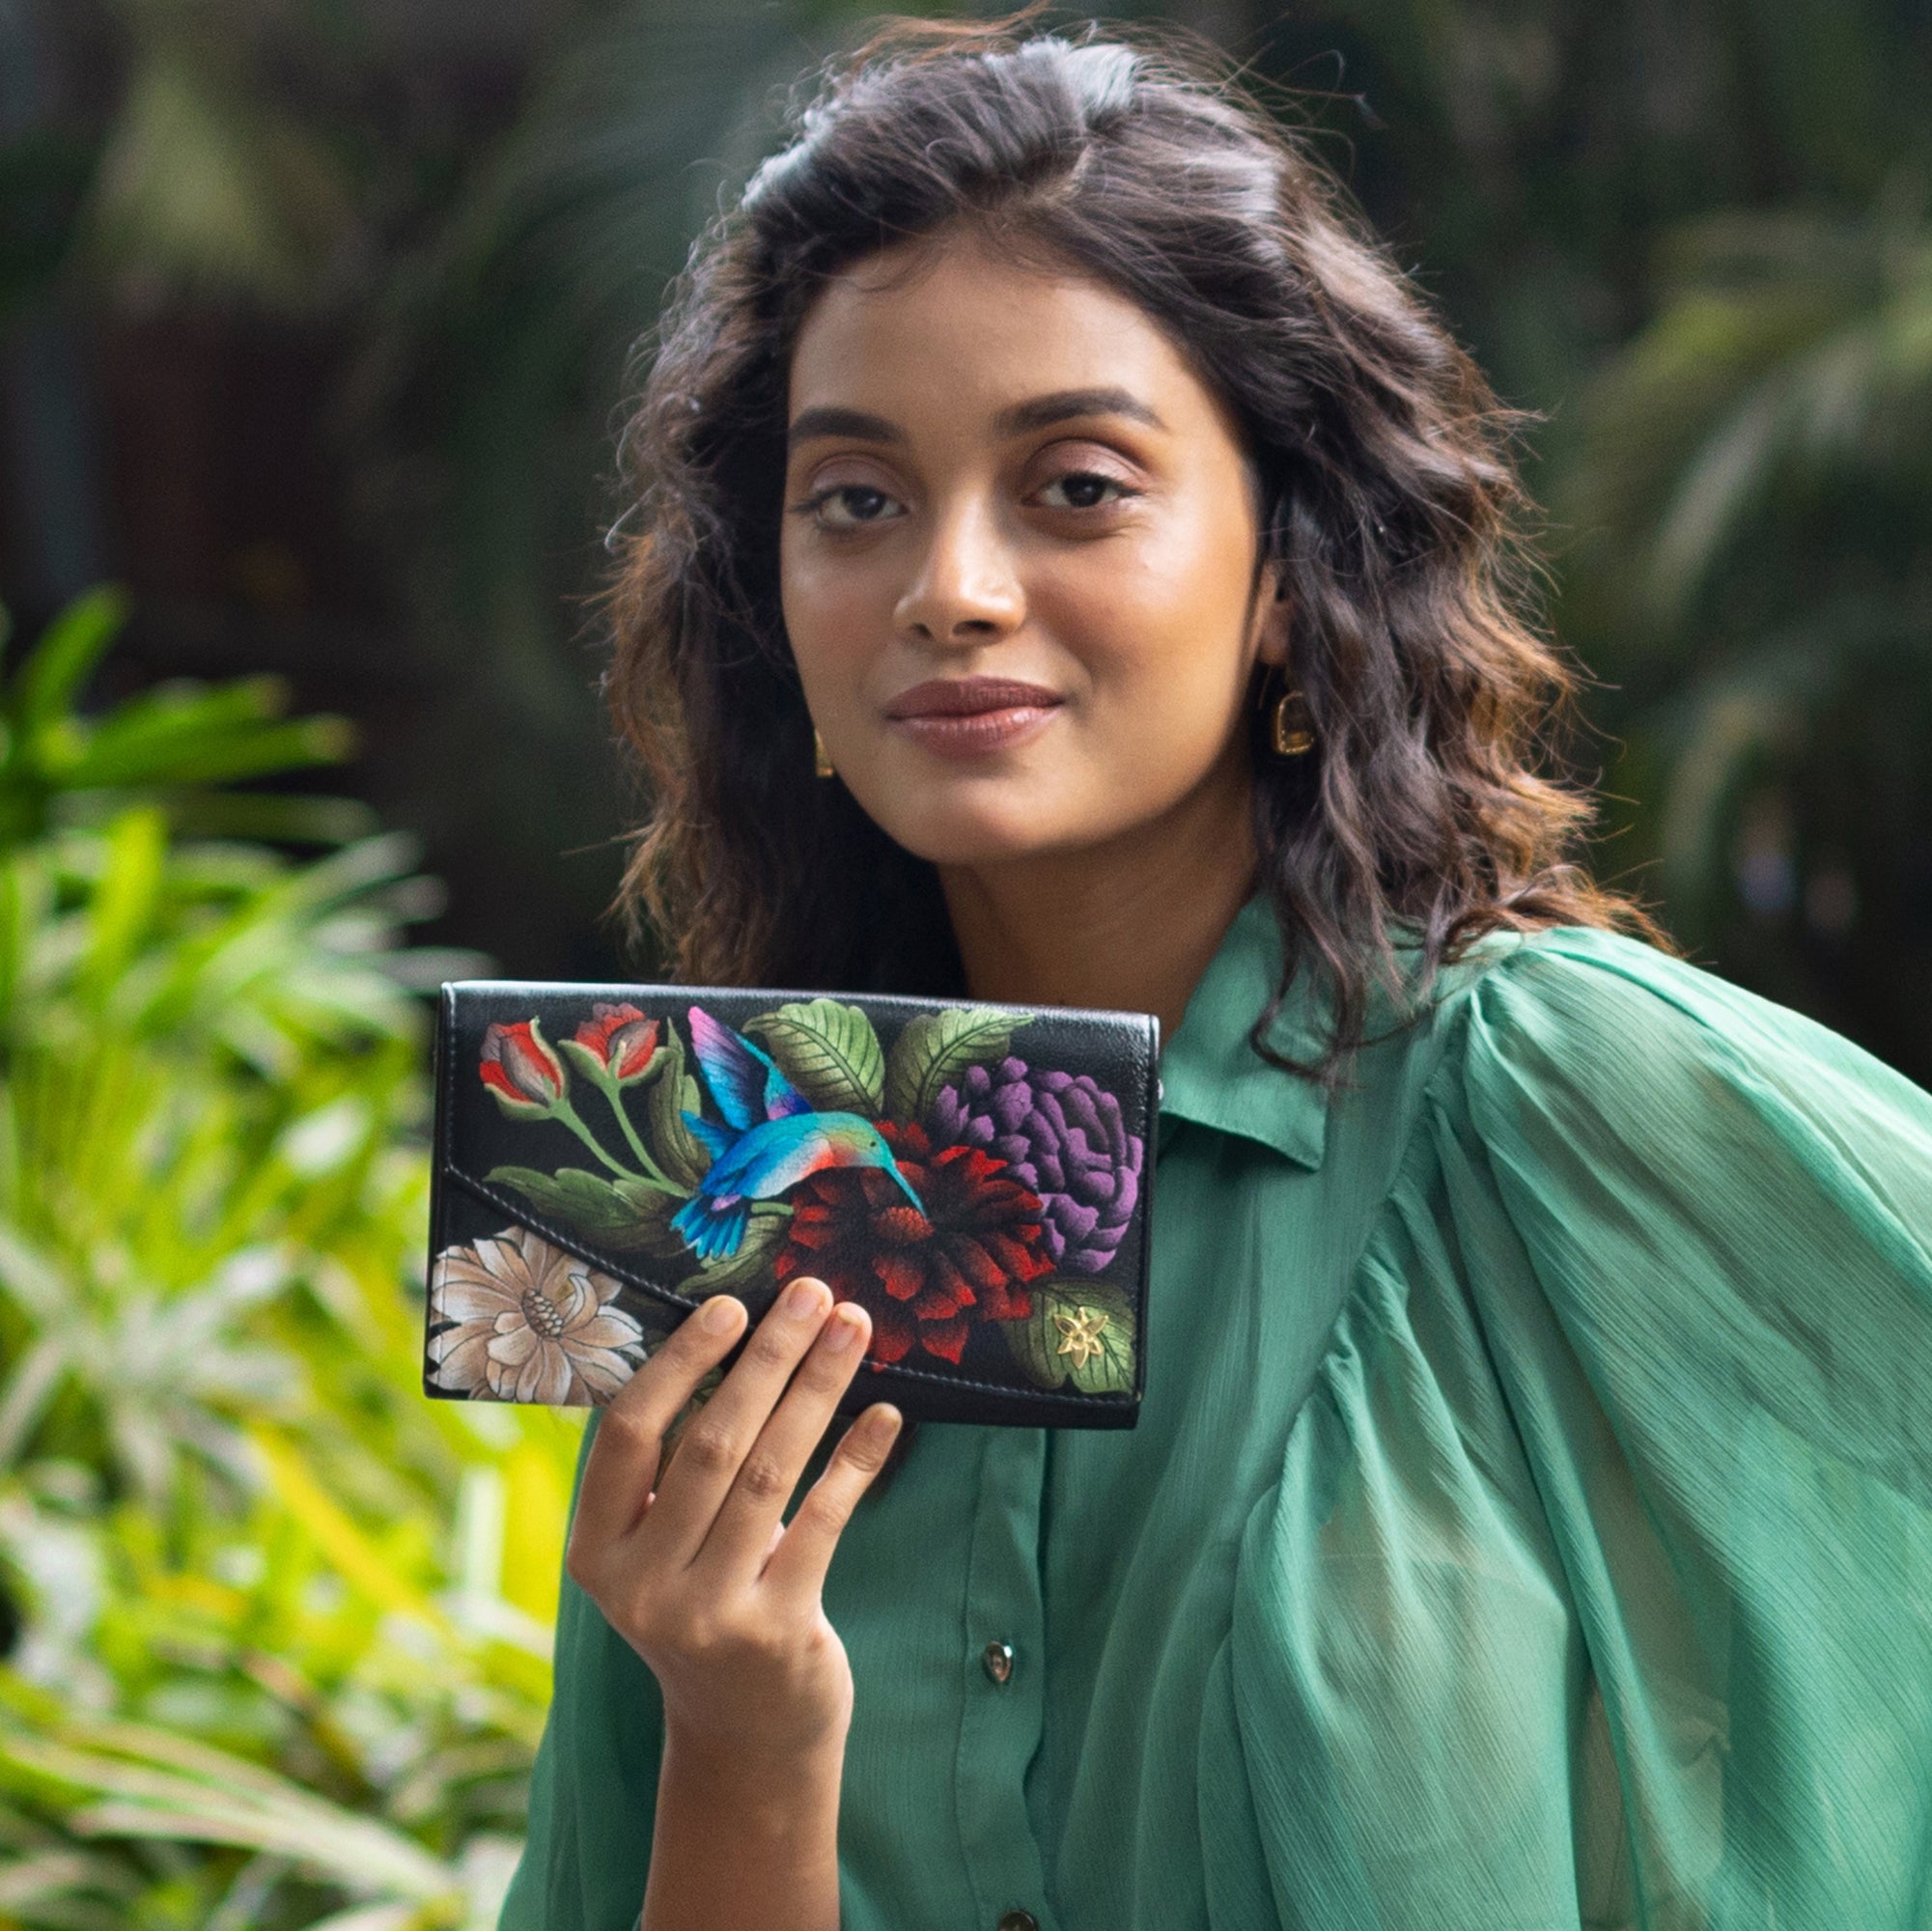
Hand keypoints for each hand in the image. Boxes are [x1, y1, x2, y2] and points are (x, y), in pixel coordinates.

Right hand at [564, 1277, 901, 1768]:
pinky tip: (885, 1413)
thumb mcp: (660, 1548)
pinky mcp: (775, 1631)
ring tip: (853, 1327)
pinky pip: (822, 1522)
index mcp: (596, 1550)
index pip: (628, 1435)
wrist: (744, 1734)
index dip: (680, 1364)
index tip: (731, 1306)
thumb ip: (674, 1466)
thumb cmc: (704, 1603)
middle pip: (710, 1442)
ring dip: (817, 1388)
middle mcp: (641, 1584)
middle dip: (768, 1356)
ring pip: (770, 1473)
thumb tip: (735, 1337)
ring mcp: (708, 1612)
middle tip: (811, 1291)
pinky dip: (854, 1460)